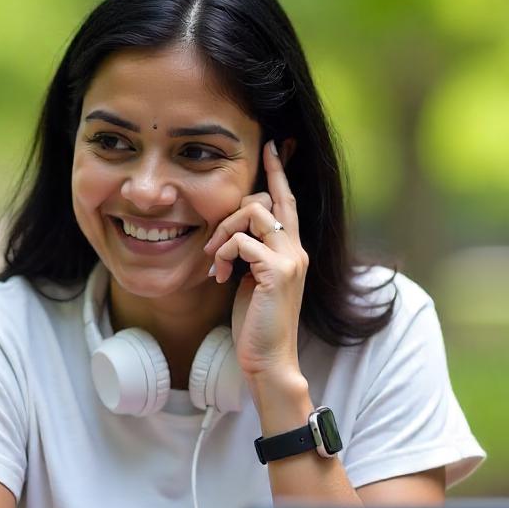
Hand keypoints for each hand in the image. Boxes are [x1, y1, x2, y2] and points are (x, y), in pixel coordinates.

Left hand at [204, 140, 307, 381]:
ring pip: (253, 213)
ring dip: (223, 233)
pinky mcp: (277, 272)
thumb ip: (249, 255)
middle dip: (231, 212)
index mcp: (292, 250)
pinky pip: (242, 241)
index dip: (278, 172)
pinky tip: (220, 277)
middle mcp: (296, 249)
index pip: (287, 201)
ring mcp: (290, 259)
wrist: (269, 360)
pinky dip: (224, 255)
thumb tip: (231, 237)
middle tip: (212, 245)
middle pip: (267, 199)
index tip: (272, 147)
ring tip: (214, 262)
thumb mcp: (252, 281)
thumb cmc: (256, 325)